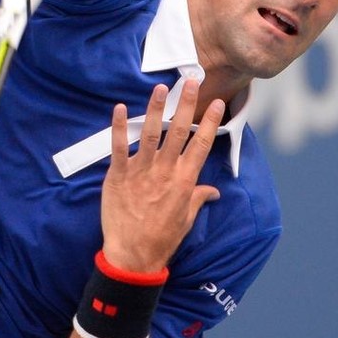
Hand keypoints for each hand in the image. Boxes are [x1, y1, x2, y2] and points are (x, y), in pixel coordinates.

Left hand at [101, 80, 223, 272]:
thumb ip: (199, 198)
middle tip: (191, 81)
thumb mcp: (186, 218)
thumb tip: (215, 191)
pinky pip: (118, 147)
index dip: (210, 122)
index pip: (201, 145)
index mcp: (184, 181)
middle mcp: (165, 172)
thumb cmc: (162, 238)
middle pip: (178, 132)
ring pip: (150, 134)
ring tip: (161, 88)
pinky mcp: (118, 175)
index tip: (218, 103)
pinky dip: (119, 127)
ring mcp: (141, 172)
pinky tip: (121, 107)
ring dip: (156, 109)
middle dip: (186, 104)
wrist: (133, 256)